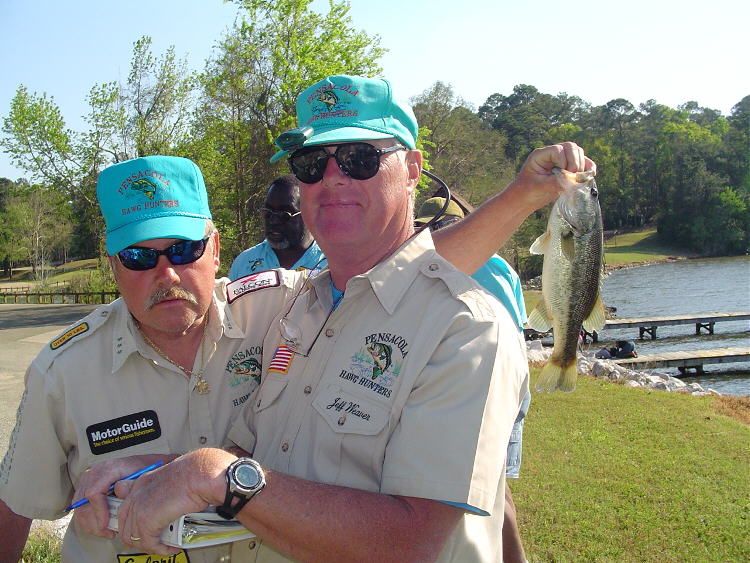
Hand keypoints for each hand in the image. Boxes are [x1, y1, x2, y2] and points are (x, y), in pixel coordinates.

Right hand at [72, 455, 172, 538]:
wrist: (142, 463)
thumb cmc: (144, 470)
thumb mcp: (141, 478)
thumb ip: (132, 490)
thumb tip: (124, 506)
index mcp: (109, 468)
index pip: (94, 493)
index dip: (99, 512)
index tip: (106, 525)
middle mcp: (95, 472)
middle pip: (83, 503)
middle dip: (94, 523)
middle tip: (108, 532)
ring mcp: (88, 479)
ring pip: (79, 508)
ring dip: (91, 524)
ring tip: (107, 531)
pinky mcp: (86, 486)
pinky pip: (80, 507)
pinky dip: (89, 520)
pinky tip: (102, 526)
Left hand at [117, 448, 234, 554]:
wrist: (200, 473)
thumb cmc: (194, 472)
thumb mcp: (173, 478)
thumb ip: (162, 491)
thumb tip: (167, 505)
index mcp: (142, 483)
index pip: (126, 510)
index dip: (134, 525)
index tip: (146, 531)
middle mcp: (136, 494)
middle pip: (125, 527)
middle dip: (140, 539)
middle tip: (156, 542)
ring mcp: (139, 507)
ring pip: (134, 538)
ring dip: (151, 546)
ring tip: (166, 546)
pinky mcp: (146, 520)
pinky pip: (149, 543)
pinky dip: (160, 549)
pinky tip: (171, 547)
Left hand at [509, 142, 596, 211]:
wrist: (524, 200)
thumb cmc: (526, 192)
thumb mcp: (538, 187)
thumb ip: (554, 182)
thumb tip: (573, 180)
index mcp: (540, 155)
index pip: (558, 150)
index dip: (564, 161)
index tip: (562, 175)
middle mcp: (551, 154)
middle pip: (571, 147)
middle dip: (575, 162)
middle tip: (572, 178)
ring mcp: (561, 160)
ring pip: (578, 153)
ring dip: (582, 165)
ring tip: (578, 179)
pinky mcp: (567, 168)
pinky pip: (582, 163)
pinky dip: (588, 167)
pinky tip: (591, 175)